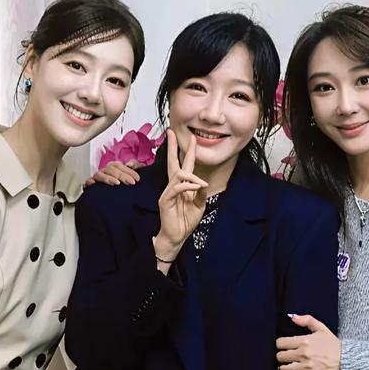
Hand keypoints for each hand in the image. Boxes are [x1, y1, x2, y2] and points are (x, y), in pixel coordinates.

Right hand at [84, 160, 142, 186]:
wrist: (115, 203)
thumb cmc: (125, 185)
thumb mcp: (133, 176)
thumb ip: (135, 166)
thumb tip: (130, 164)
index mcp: (114, 168)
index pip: (120, 166)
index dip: (129, 171)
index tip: (137, 179)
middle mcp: (105, 172)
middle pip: (110, 169)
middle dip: (122, 175)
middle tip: (131, 182)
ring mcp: (97, 178)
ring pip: (100, 174)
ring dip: (108, 178)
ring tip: (117, 183)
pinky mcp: (90, 186)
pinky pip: (88, 182)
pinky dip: (90, 182)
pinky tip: (95, 184)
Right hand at [154, 129, 207, 260]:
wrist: (177, 237)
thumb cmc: (185, 221)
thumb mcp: (199, 206)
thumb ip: (201, 193)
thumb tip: (203, 182)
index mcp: (182, 186)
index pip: (184, 164)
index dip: (187, 151)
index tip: (191, 138)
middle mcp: (173, 186)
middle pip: (172, 162)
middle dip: (173, 146)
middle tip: (172, 132)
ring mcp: (168, 192)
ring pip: (178, 174)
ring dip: (192, 176)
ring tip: (201, 183)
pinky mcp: (165, 199)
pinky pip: (176, 187)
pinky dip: (187, 185)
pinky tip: (196, 188)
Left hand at [275, 314, 340, 369]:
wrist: (347, 361)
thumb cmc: (333, 344)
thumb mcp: (321, 328)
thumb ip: (306, 320)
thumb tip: (292, 317)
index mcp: (304, 341)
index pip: (280, 343)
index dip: (280, 344)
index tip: (283, 345)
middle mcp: (302, 354)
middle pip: (280, 356)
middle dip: (281, 355)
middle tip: (285, 356)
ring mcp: (305, 367)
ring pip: (283, 369)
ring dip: (282, 367)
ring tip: (286, 365)